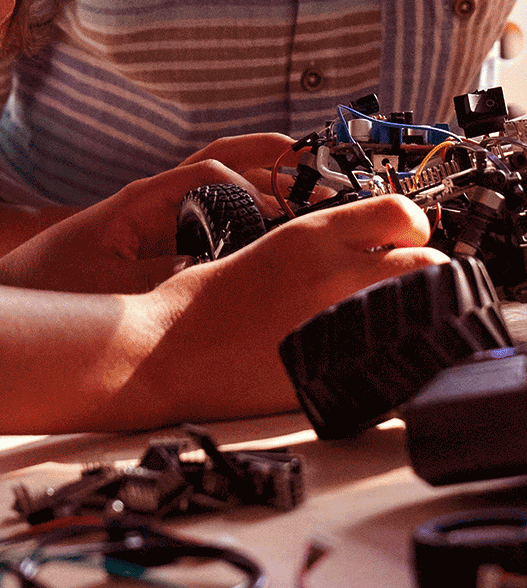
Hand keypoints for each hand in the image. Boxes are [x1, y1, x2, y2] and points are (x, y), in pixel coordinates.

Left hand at [0, 132, 293, 290]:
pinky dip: (254, 215)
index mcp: (143, 200)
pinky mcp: (164, 243)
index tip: (279, 213)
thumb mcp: (111, 289)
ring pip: (226, 185)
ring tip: (321, 192)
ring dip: (271, 184)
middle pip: (225, 163)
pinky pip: (216, 219)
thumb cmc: (50, 288)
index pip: (209, 172)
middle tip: (327, 176)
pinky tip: (285, 231)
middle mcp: (157, 202)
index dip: (248, 186)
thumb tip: (221, 272)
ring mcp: (163, 220)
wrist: (12, 300)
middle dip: (276, 164)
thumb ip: (167, 277)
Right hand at [135, 195, 450, 422]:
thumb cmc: (197, 304)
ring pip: (418, 313)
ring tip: (384, 321)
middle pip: (426, 265)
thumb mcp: (259, 251)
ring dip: (411, 313)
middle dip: (424, 274)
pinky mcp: (332, 374)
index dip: (410, 226)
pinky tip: (361, 356)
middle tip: (401, 284)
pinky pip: (390, 361)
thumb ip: (315, 250)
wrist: (160, 353)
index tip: (402, 239)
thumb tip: (358, 252)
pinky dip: (389, 356)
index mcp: (310, 236)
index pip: (400, 212)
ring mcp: (337, 327)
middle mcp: (332, 275)